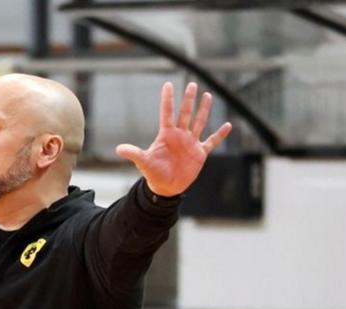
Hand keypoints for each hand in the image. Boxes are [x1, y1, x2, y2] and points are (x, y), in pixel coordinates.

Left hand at [115, 82, 231, 196]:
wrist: (166, 188)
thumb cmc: (153, 173)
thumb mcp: (144, 162)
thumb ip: (134, 153)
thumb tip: (118, 149)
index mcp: (166, 135)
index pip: (167, 113)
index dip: (168, 99)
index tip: (168, 84)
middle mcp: (179, 135)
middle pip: (185, 113)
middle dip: (189, 99)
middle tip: (192, 84)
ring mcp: (191, 143)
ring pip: (199, 122)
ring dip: (204, 110)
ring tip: (207, 95)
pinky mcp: (200, 153)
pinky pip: (212, 142)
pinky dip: (219, 135)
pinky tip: (227, 125)